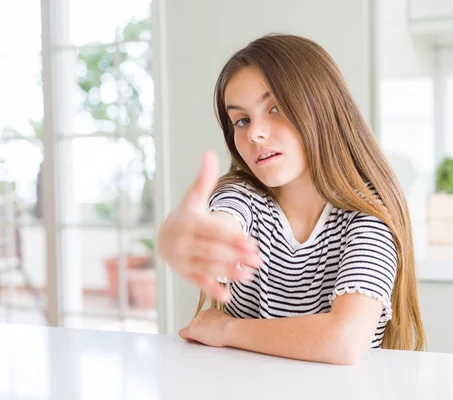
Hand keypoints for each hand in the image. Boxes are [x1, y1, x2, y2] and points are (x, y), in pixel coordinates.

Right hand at [157, 151, 261, 302]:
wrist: (164, 237)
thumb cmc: (187, 216)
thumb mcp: (193, 198)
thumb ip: (204, 180)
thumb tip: (209, 153)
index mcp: (189, 221)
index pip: (214, 231)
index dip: (234, 237)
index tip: (252, 243)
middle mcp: (183, 241)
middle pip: (213, 250)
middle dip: (236, 256)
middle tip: (258, 261)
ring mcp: (183, 259)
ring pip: (208, 267)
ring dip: (229, 273)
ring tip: (250, 276)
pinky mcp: (184, 273)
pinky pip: (199, 282)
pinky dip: (213, 289)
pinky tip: (228, 296)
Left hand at [178, 308, 232, 347]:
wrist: (230, 330)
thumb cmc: (232, 328)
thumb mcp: (227, 322)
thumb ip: (221, 323)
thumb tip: (223, 328)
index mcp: (211, 311)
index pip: (203, 318)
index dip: (205, 326)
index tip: (210, 331)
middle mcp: (202, 314)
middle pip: (195, 323)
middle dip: (199, 330)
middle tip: (207, 337)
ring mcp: (196, 322)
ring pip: (190, 328)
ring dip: (195, 334)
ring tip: (204, 341)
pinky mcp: (192, 330)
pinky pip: (183, 333)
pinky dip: (186, 338)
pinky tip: (192, 341)